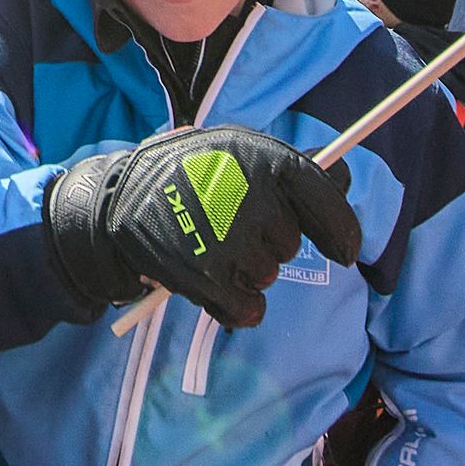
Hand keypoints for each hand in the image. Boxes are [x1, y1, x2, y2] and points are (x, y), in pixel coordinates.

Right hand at [43, 123, 361, 329]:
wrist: (118, 194)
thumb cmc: (191, 171)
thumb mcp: (240, 153)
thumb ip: (294, 170)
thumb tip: (346, 173)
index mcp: (264, 157)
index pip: (324, 198)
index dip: (340, 231)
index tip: (343, 250)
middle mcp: (250, 194)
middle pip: (290, 245)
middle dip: (269, 244)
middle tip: (232, 227)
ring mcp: (226, 237)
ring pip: (267, 278)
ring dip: (247, 273)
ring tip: (212, 248)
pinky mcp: (203, 275)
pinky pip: (247, 311)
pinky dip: (237, 307)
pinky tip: (216, 286)